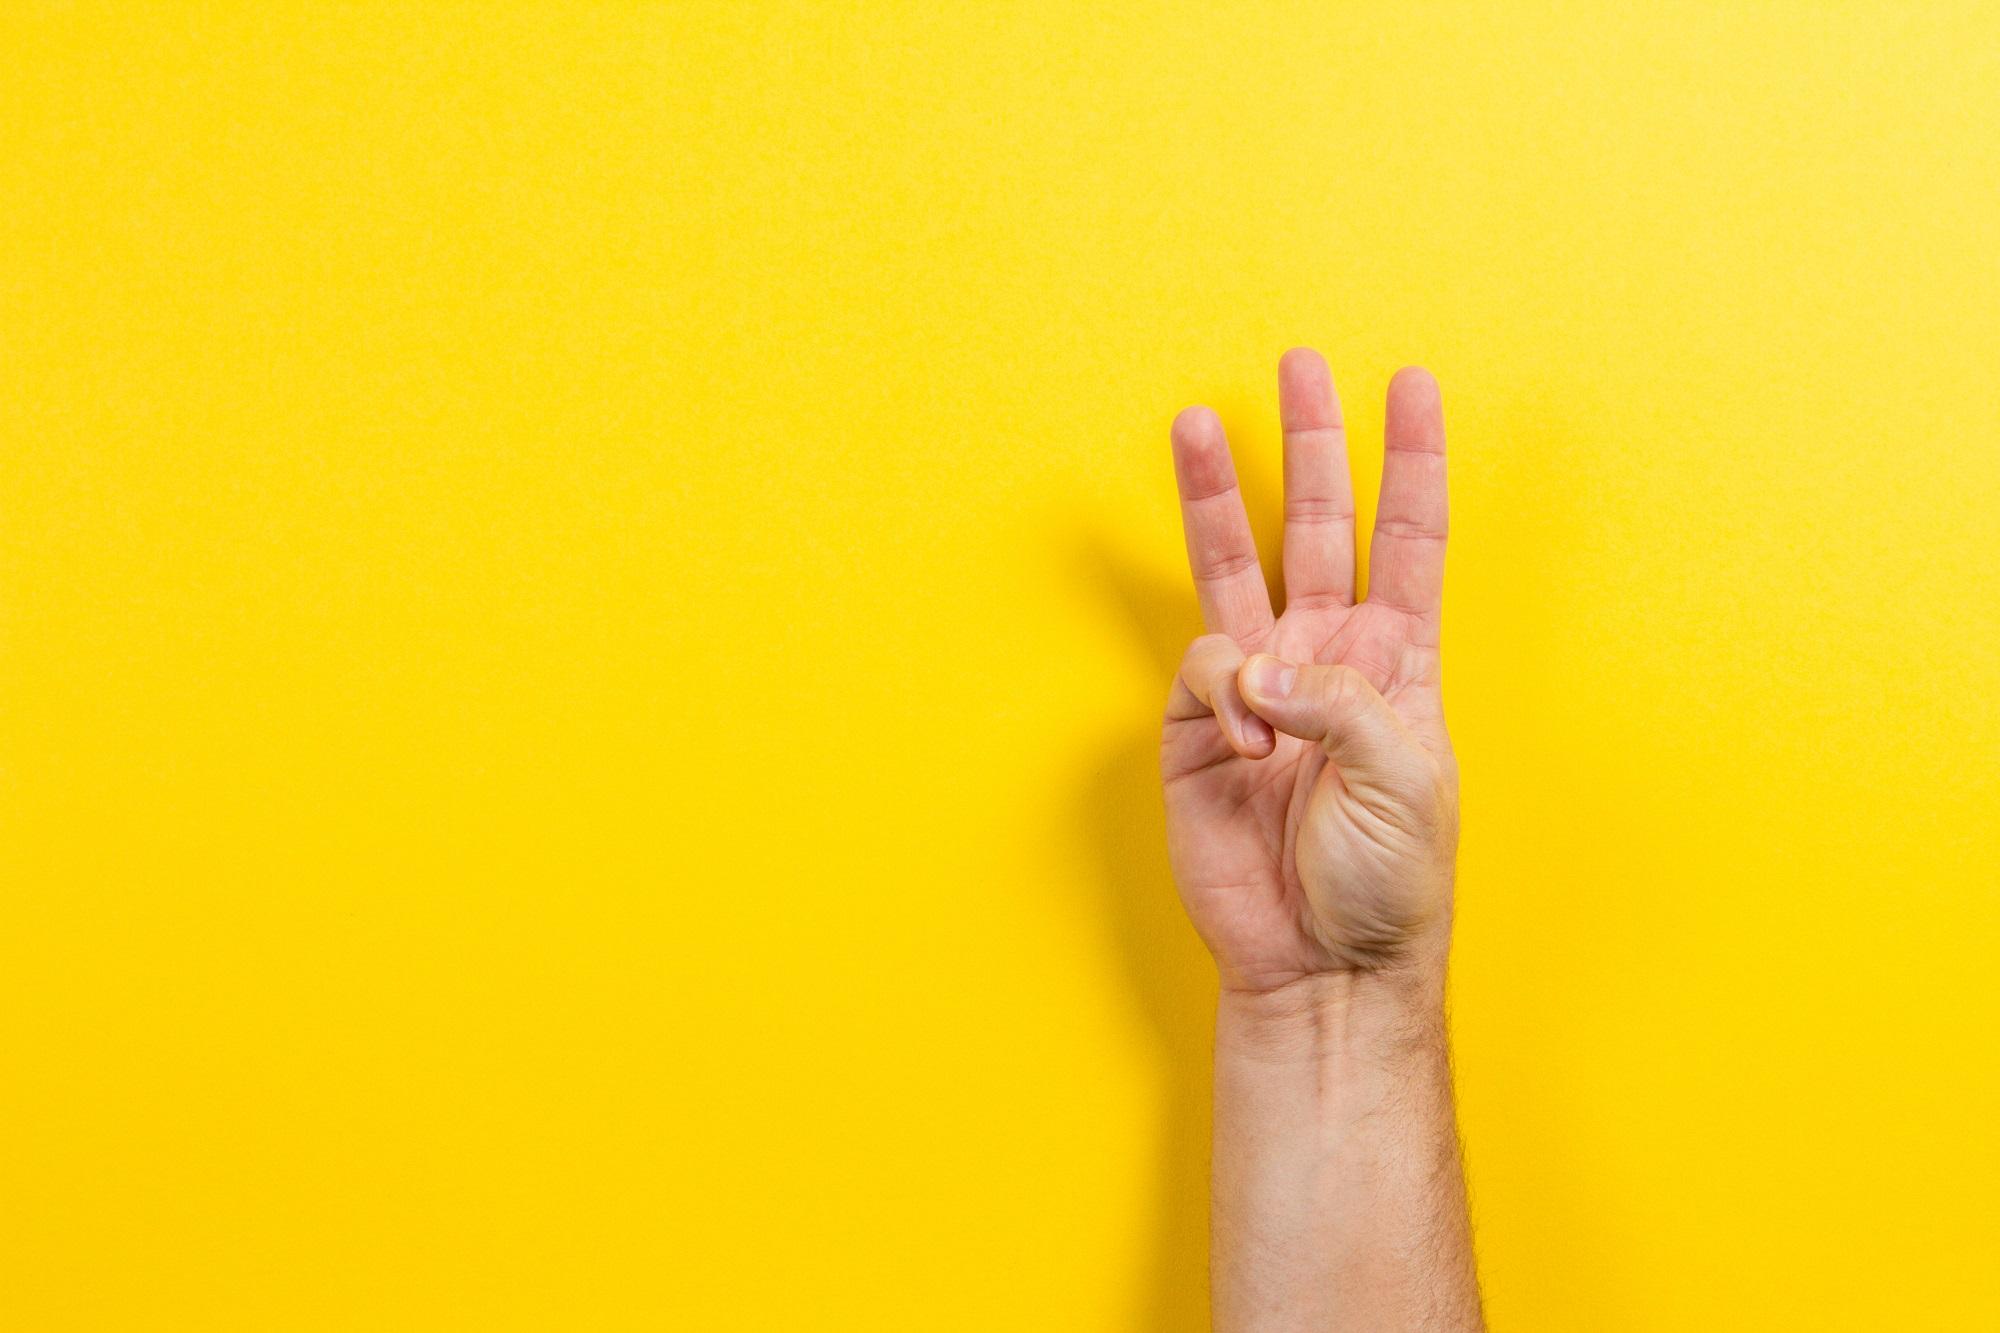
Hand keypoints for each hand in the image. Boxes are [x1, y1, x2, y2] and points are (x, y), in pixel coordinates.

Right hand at [1161, 349, 1457, 994]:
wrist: (1321, 967)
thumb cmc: (1386, 882)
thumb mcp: (1403, 777)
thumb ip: (1337, 700)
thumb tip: (1253, 667)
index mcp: (1395, 663)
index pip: (1409, 539)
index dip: (1414, 462)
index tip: (1413, 385)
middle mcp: (1325, 658)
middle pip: (1319, 526)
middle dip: (1312, 445)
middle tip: (1300, 365)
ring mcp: (1258, 690)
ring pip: (1235, 567)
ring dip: (1218, 495)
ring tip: (1197, 422)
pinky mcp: (1195, 731)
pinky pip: (1200, 670)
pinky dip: (1221, 693)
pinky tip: (1243, 741)